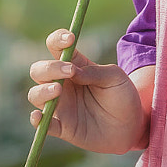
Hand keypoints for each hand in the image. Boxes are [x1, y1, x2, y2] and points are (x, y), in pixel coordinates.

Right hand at [27, 29, 148, 154]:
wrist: (131, 127)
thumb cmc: (122, 97)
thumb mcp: (115, 78)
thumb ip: (94, 72)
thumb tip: (72, 71)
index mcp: (74, 66)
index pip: (56, 47)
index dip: (58, 39)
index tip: (70, 38)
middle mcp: (62, 83)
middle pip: (39, 70)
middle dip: (49, 68)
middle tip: (69, 71)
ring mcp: (60, 105)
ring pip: (35, 94)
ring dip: (43, 90)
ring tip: (58, 90)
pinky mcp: (61, 127)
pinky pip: (43, 124)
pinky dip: (37, 120)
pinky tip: (39, 116)